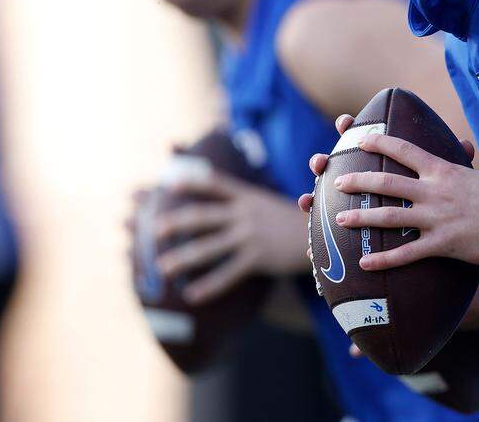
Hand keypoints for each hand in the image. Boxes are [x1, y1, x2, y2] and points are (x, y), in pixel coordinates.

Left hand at [144, 172, 308, 304]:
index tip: (170, 184)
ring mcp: (250, 236)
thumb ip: (246, 202)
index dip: (193, 183)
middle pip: (203, 216)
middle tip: (154, 229)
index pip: (216, 185)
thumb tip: (225, 204)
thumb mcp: (269, 203)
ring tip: (162, 267)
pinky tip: (191, 295)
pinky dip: (208, 285)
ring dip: (183, 257)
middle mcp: (245, 214)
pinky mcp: (257, 257)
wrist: (323, 235)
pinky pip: (227, 273)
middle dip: (176, 222)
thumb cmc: (294, 220)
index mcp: (247, 197)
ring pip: (209, 247)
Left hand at [297, 114, 478, 268]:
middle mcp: (434, 192)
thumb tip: (473, 154)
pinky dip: (384, 260)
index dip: (379, 143)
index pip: (405, 151)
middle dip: (358, 181)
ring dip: (362, 219)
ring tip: (339, 221)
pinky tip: (366, 264)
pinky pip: (406, 254)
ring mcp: (435, 218)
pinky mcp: (442, 244)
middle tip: (337, 183)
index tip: (360, 139)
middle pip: (386, 183)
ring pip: (389, 217)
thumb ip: (473, 165)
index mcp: (443, 170)